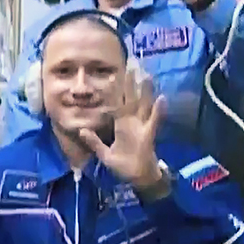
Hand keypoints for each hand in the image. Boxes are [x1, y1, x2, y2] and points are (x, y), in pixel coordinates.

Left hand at [78, 71, 166, 191]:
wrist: (138, 179)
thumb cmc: (124, 166)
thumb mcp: (105, 154)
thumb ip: (94, 142)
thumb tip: (81, 130)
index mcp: (121, 125)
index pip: (116, 103)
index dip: (114, 91)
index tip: (112, 75)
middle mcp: (132, 122)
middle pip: (131, 98)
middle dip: (131, 83)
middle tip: (132, 64)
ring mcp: (141, 127)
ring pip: (144, 105)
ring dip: (146, 91)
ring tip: (147, 75)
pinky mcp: (149, 135)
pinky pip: (154, 121)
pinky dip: (158, 111)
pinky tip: (162, 98)